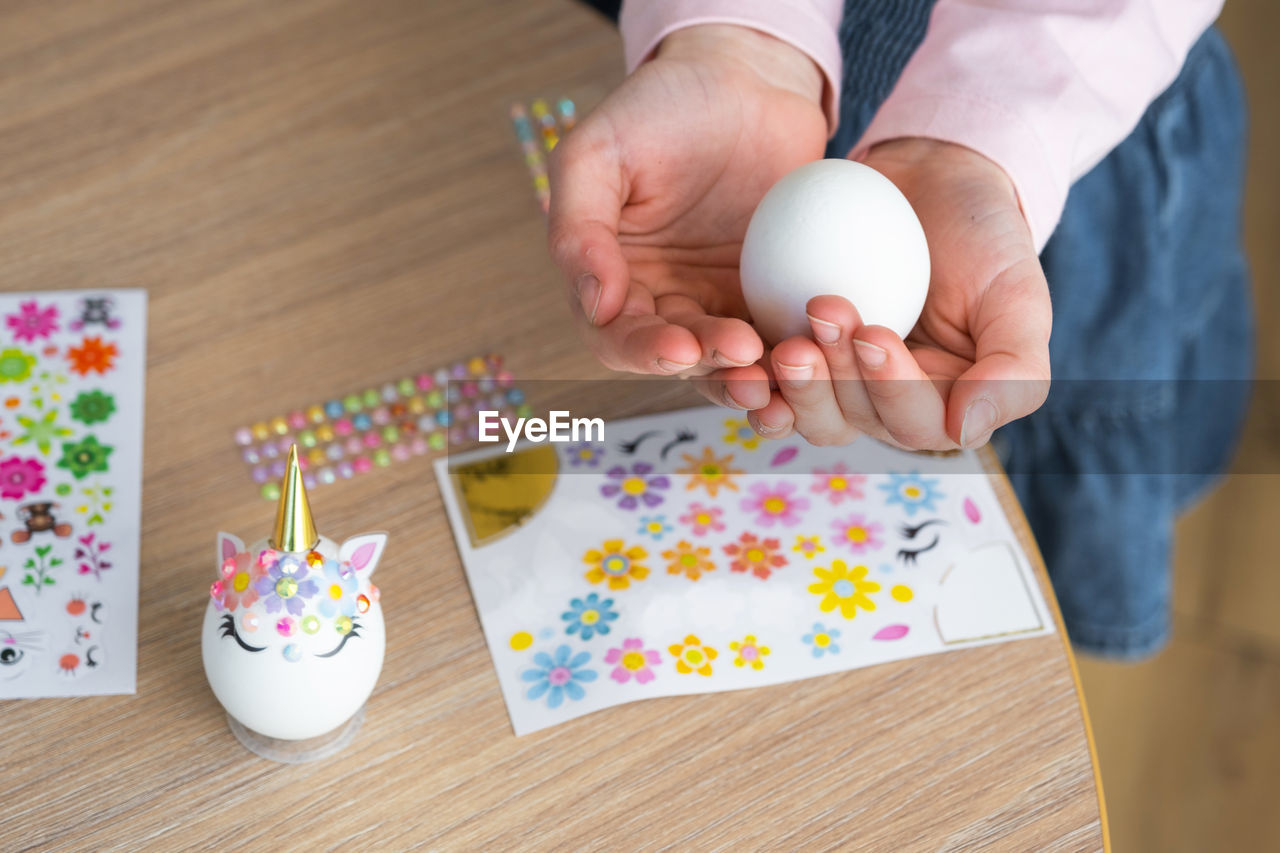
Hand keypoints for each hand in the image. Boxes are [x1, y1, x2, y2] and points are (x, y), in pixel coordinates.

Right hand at [547, 24, 826, 402]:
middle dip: (710, 366)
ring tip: (780, 373)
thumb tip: (594, 304)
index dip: (645, 351)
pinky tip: (820, 354)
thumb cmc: (662, 106)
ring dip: (753, 375)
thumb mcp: (599, 151)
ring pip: (732, 361)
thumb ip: (578, 226)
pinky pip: (783, 335)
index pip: (617, 337)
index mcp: (612, 280)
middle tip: (745, 354)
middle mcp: (663, 302)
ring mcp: (721, 303)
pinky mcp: (774, 295)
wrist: (747, 78)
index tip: (681, 348)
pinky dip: (797, 353)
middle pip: (679, 359)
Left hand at [739, 139, 1051, 448]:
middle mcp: (887, 403)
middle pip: (854, 421)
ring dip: (796, 384)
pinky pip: (770, 378)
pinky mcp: (796, 350)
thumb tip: (965, 433)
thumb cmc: (986, 238)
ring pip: (809, 410)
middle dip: (835, 377)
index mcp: (944, 404)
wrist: (932, 180)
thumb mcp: (1019, 295)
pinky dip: (753, 375)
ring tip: (786, 341)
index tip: (874, 331)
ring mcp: (838, 381)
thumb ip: (1014, 371)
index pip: (916, 423)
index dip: (892, 387)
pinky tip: (740, 355)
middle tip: (823, 313)